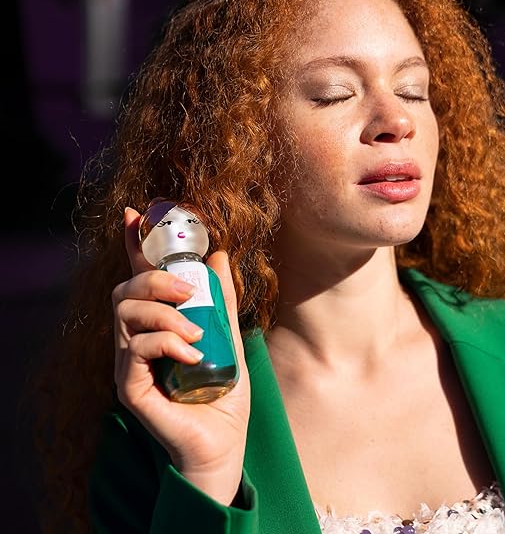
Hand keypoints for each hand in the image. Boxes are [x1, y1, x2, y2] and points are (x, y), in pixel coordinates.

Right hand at [112, 207, 250, 504]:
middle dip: (154, 279)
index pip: (138, 277)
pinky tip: (192, 356)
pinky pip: (136, 349)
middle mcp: (136, 341)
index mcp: (157, 325)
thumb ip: (222, 299)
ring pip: (124, 315)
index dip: (133, 246)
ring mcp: (129, 364)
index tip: (134, 215)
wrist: (224, 442)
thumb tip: (219, 254)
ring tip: (195, 331)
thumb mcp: (228, 336)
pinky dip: (167, 343)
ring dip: (164, 313)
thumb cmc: (222, 392)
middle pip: (124, 291)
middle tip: (187, 291)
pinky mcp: (130, 387)